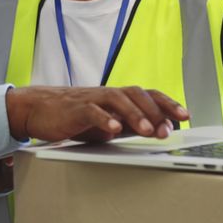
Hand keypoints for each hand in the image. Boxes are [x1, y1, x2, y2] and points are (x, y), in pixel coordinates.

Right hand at [4, 86, 188, 142]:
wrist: (37, 108)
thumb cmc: (72, 115)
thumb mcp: (105, 121)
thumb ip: (126, 123)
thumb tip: (153, 129)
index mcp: (116, 98)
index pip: (147, 95)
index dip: (167, 103)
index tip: (184, 116)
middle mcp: (107, 94)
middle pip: (136, 93)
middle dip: (156, 109)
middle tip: (169, 127)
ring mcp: (91, 99)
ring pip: (117, 99)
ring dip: (135, 114)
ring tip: (147, 130)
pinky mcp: (75, 109)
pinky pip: (92, 111)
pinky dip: (104, 119)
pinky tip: (113, 130)